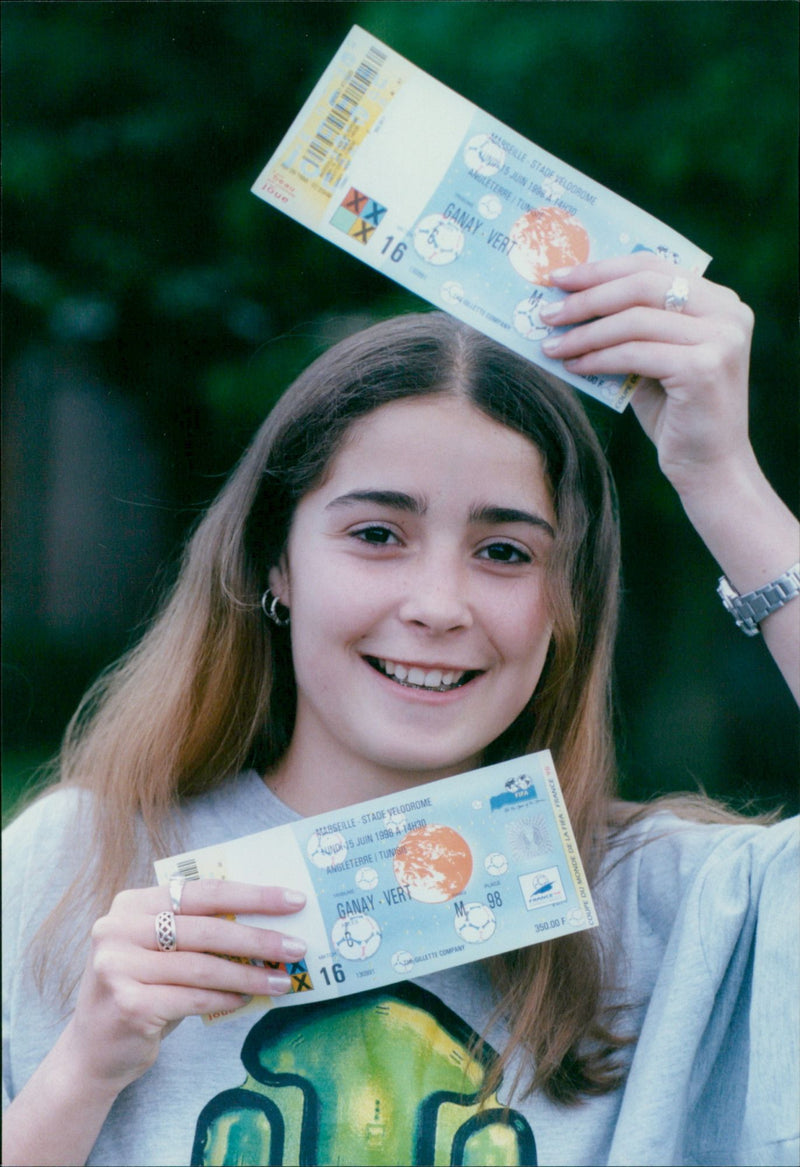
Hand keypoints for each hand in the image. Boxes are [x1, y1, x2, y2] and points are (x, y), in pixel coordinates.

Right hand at [64, 879, 306, 1096]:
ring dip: (249, 974)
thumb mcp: (163, 951)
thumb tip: (269, 921)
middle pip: (206, 927)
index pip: (203, 891)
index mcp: (132, 903)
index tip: (292, 899)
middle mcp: (118, 928)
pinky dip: (224, 998)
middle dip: (258, 936)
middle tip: (297, 946)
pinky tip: (247, 999)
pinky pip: (191, 998)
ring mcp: (117, 966)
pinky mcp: (127, 1004)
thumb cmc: (144, 990)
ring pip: (202, 965)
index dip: (252, 894)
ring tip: (282, 980)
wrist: (94, 1051)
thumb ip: (199, 931)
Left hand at [541, 253, 754, 498]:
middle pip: (642, 285)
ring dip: (584, 333)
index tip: (558, 278)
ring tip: (550, 345)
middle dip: (587, 297)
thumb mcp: (652, 359)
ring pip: (634, 320)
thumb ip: (629, 327)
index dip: (601, 268)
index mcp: (718, 300)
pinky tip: (572, 366)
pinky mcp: (704, 368)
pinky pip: (635, 354)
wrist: (709, 468)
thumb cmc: (676, 413)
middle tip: (547, 311)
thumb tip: (568, 301)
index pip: (651, 266)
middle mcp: (728, 312)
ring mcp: (721, 338)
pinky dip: (597, 358)